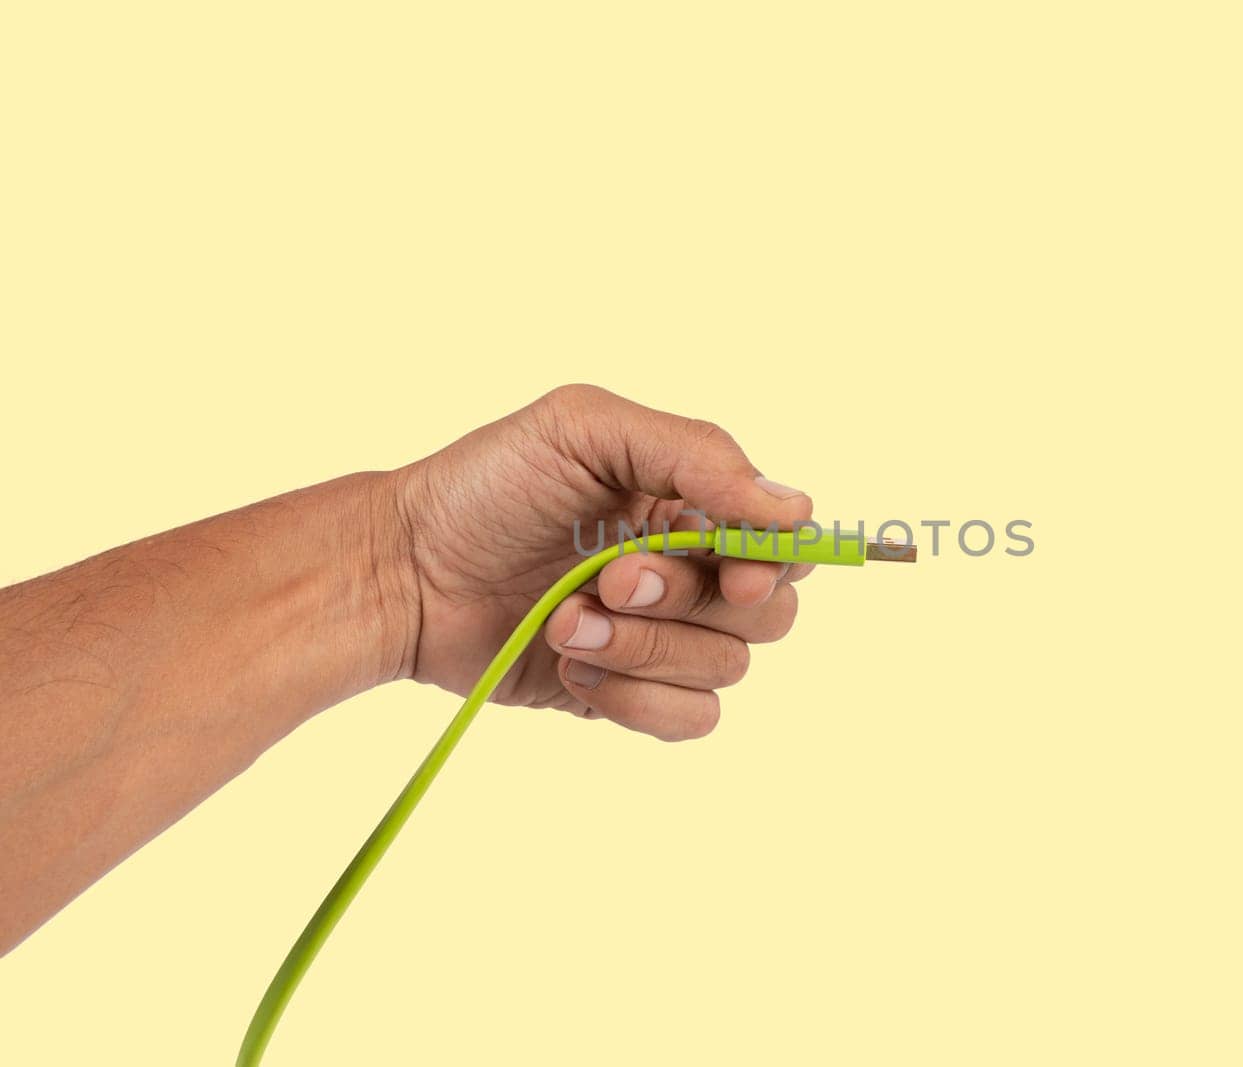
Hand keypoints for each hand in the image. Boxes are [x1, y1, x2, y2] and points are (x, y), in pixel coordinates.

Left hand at [388, 385, 813, 739]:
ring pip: (726, 669)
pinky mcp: (626, 694)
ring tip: (565, 619)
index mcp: (692, 503)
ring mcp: (659, 637)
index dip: (777, 560)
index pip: (785, 541)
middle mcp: (690, 572)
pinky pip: (689, 719)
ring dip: (643, 648)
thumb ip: (697, 455)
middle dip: (689, 601)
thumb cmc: (486, 487)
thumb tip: (794, 508)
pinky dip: (634, 698)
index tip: (737, 567)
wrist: (402, 573)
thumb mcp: (586, 429)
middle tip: (610, 578)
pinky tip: (572, 665)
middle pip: (769, 614)